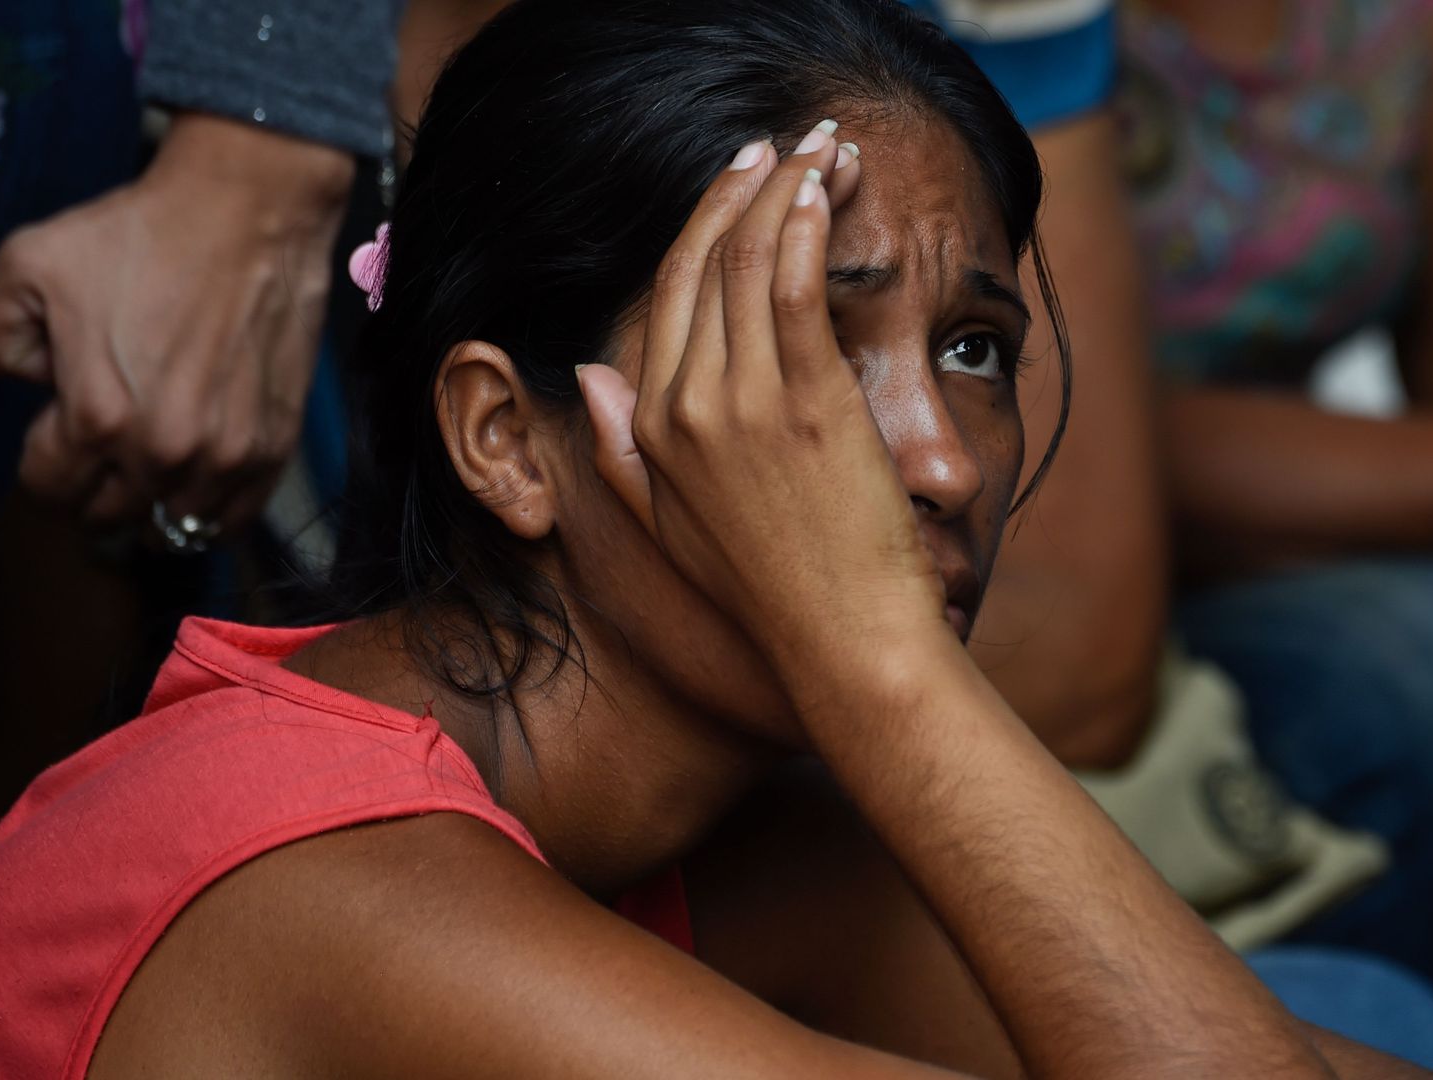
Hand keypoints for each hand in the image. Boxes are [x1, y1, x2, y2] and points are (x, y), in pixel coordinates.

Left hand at [0, 112, 352, 536]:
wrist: (249, 210)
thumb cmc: (144, 232)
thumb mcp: (28, 263)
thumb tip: (23, 383)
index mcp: (97, 416)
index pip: (49, 489)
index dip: (44, 456)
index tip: (58, 424)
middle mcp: (163, 450)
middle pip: (108, 514)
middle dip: (96, 480)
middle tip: (107, 432)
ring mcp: (226, 455)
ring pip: (172, 525)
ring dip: (154, 498)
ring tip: (152, 456)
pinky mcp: (274, 446)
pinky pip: (234, 518)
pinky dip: (209, 509)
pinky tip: (196, 477)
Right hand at [577, 126, 953, 695]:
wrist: (843, 643)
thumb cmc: (771, 593)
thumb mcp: (673, 527)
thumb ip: (619, 452)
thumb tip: (590, 378)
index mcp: (650, 429)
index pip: (666, 297)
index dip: (699, 228)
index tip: (737, 182)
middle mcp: (683, 406)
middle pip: (703, 264)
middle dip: (741, 187)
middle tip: (780, 144)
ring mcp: (742, 403)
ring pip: (751, 260)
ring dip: (788, 187)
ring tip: (825, 146)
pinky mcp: (807, 403)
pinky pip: (794, 287)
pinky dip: (805, 225)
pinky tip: (824, 185)